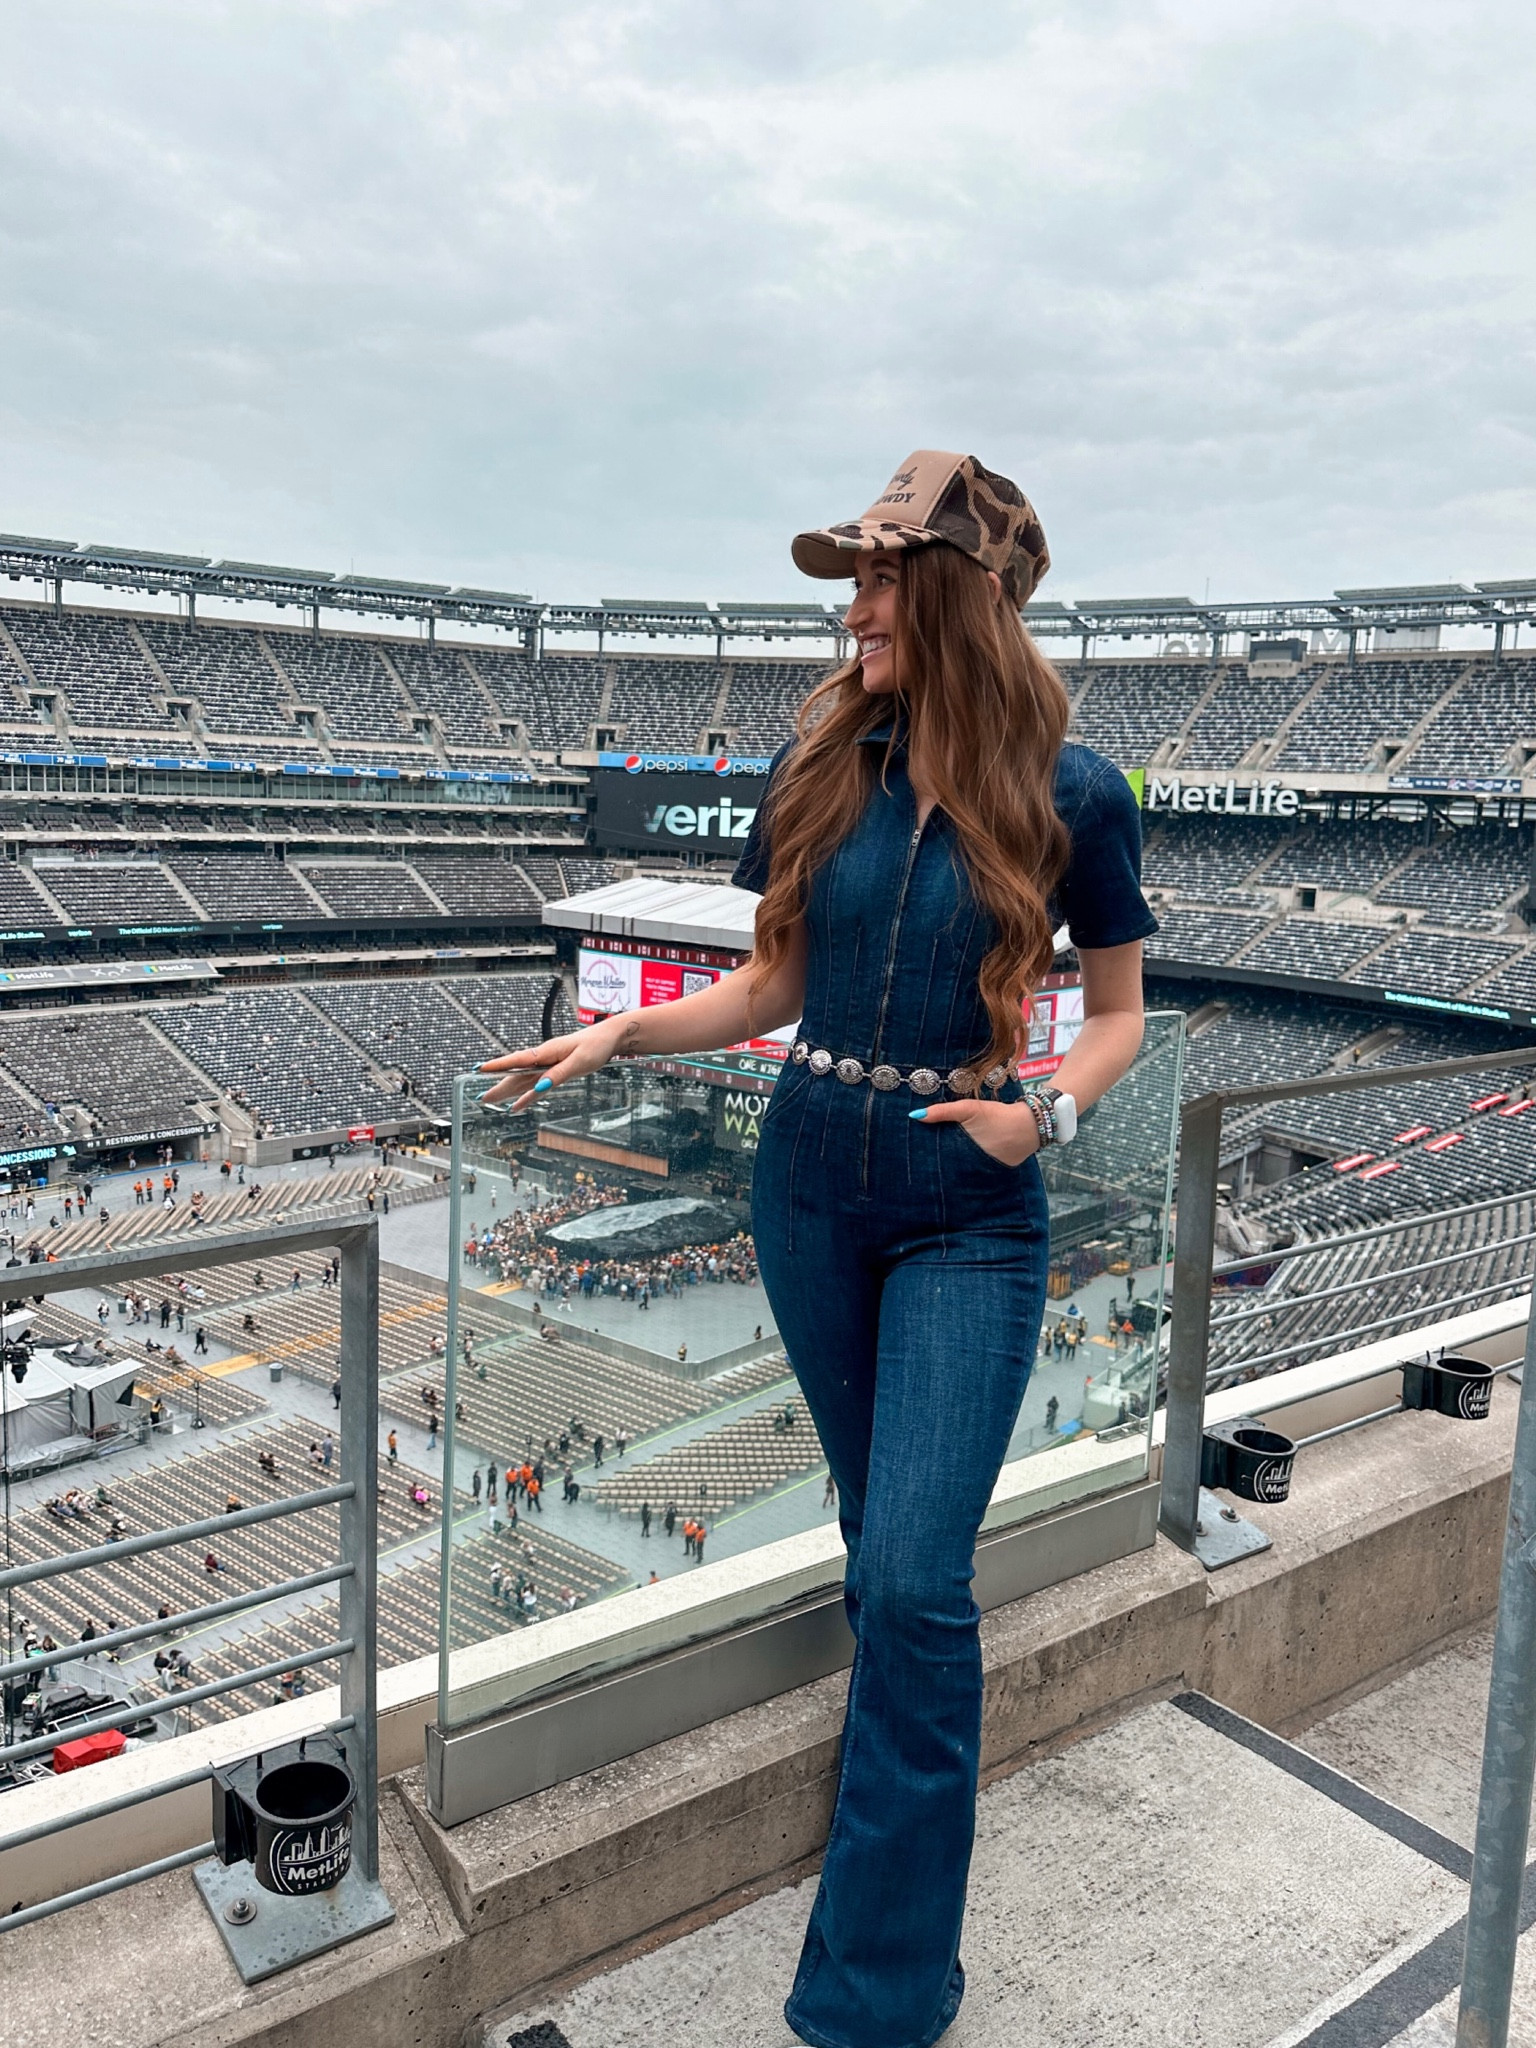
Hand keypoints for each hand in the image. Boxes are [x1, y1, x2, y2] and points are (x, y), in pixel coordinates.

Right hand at [480, 1016, 630, 1108]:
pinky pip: (535, 1084)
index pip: (518, 1060)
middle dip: (498, 1085)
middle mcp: (543, 1058)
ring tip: (490, 1100)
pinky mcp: (555, 1071)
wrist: (609, 1038)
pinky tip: (518, 1103)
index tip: (480, 1069)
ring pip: (523, 1080)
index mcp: (546, 1052)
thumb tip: (539, 1087)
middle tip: (481, 1098)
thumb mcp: (579, 1062)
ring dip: (507, 1090)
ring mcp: (548, 1064)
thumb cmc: (596, 1046)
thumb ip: (558, 1074)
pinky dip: (525, 1094)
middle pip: (516, 1074)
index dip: (498, 1066)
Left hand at [910, 1098, 1040, 1165]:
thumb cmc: (998, 1116)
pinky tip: (958, 1163)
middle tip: (917, 1164)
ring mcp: (982, 1174)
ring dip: (951, 1168)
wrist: (1030, 1126)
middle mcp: (971, 1169)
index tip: (911, 1158)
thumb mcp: (969, 1109)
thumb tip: (914, 1116)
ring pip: (960, 1172)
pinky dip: (967, 1167)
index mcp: (962, 1156)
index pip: (937, 1163)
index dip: (925, 1161)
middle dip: (935, 1166)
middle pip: (947, 1169)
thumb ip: (943, 1112)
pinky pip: (974, 1171)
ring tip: (934, 1166)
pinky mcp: (992, 1173)